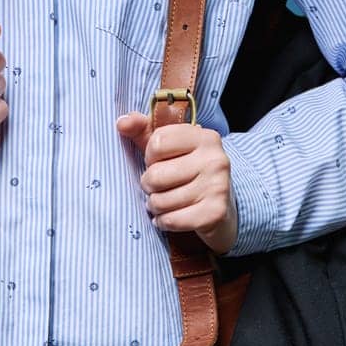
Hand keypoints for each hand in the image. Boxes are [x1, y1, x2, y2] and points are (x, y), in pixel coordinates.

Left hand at [115, 111, 238, 254]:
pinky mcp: (214, 213)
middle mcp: (215, 159)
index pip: (157, 143)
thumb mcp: (168, 146)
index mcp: (203, 137)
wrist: (222, 206)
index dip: (150, 156)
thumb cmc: (188, 171)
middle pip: (156, 174)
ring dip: (155, 205)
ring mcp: (217, 186)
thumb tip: (122, 123)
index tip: (158, 162)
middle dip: (148, 184)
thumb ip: (143, 130)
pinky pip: (172, 220)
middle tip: (156, 187)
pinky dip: (164, 222)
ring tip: (163, 202)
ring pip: (162, 201)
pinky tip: (168, 217)